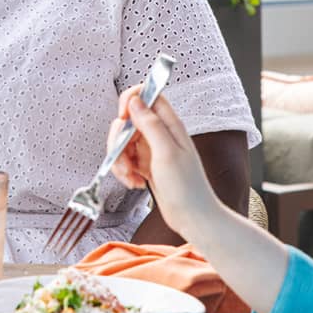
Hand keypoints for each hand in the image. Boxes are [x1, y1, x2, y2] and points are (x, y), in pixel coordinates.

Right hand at [107, 87, 223, 239]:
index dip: (130, 101)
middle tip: (124, 162)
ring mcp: (152, 149)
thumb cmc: (187, 188)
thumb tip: (135, 100)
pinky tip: (135, 184)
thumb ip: (150, 125)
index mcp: (170, 125)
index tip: (122, 119)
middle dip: (118, 141)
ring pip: (123, 142)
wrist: (193, 217)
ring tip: (130, 179)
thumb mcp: (167, 153)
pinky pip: (126, 159)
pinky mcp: (146, 165)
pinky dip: (124, 171)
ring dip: (119, 160)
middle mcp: (161, 134)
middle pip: (128, 121)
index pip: (147, 96)